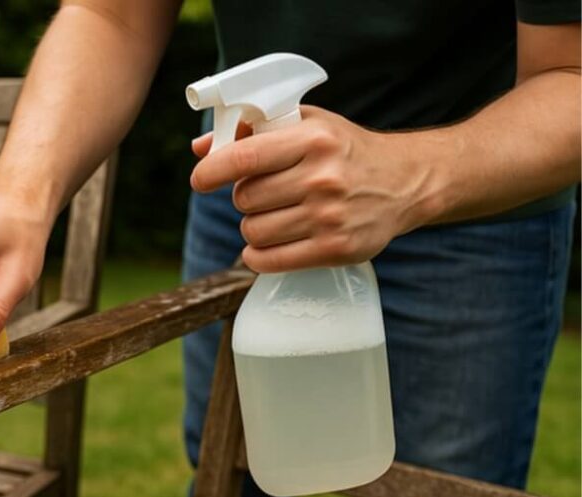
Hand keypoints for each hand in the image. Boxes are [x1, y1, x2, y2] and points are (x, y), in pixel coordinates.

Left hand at [190, 106, 434, 272]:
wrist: (406, 181)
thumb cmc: (345, 150)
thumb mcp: (308, 125)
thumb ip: (255, 130)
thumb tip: (201, 148)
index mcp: (313, 139)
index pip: (245, 157)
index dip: (212, 171)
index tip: (200, 180)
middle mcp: (322, 178)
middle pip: (245, 198)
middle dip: (244, 197)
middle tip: (264, 193)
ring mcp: (330, 216)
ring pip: (253, 230)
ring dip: (253, 226)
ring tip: (275, 216)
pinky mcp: (335, 249)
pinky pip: (269, 260)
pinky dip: (257, 256)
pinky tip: (266, 245)